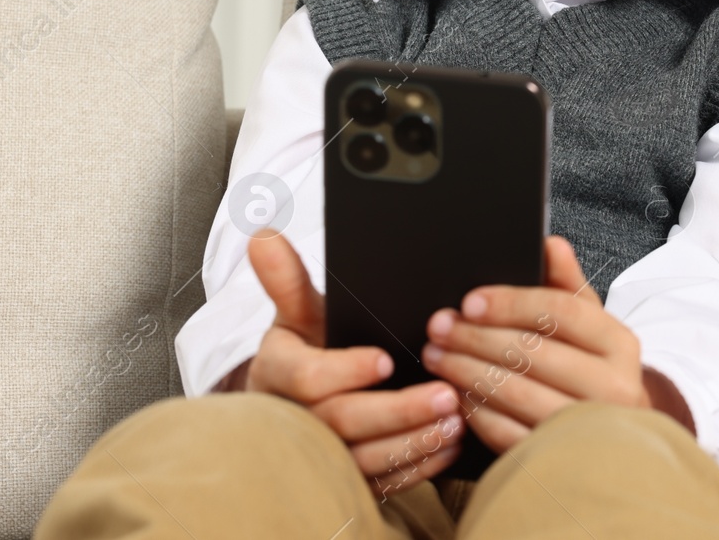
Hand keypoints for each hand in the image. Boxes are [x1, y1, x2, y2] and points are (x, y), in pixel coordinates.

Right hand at [240, 230, 465, 494]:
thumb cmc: (308, 345)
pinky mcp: (348, 477)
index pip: (306, 379)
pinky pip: (382, 481)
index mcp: (277, 373)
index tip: (385, 359)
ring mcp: (321, 454)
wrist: (302, 398)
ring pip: (364, 460)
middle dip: (397, 411)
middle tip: (445, 394)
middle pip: (342, 424)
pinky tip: (448, 444)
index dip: (346, 370)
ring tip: (456, 419)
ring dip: (414, 442)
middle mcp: (295, 419)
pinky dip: (418, 466)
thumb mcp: (298, 312)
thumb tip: (262, 236)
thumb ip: (287, 278)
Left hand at [421, 235, 683, 452]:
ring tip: (437, 356)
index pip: (560, 312)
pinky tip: (455, 394)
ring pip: (516, 394)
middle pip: (533, 353)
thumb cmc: (590, 368)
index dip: (510, 304)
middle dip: (475, 337)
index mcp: (620, 343)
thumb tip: (551, 245)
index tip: (469, 301)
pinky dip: (476, 412)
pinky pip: (508, 433)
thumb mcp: (588, 324)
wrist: (613, 437)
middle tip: (438, 327)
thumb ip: (566, 284)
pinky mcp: (561, 459)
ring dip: (466, 372)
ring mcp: (589, 430)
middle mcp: (614, 388)